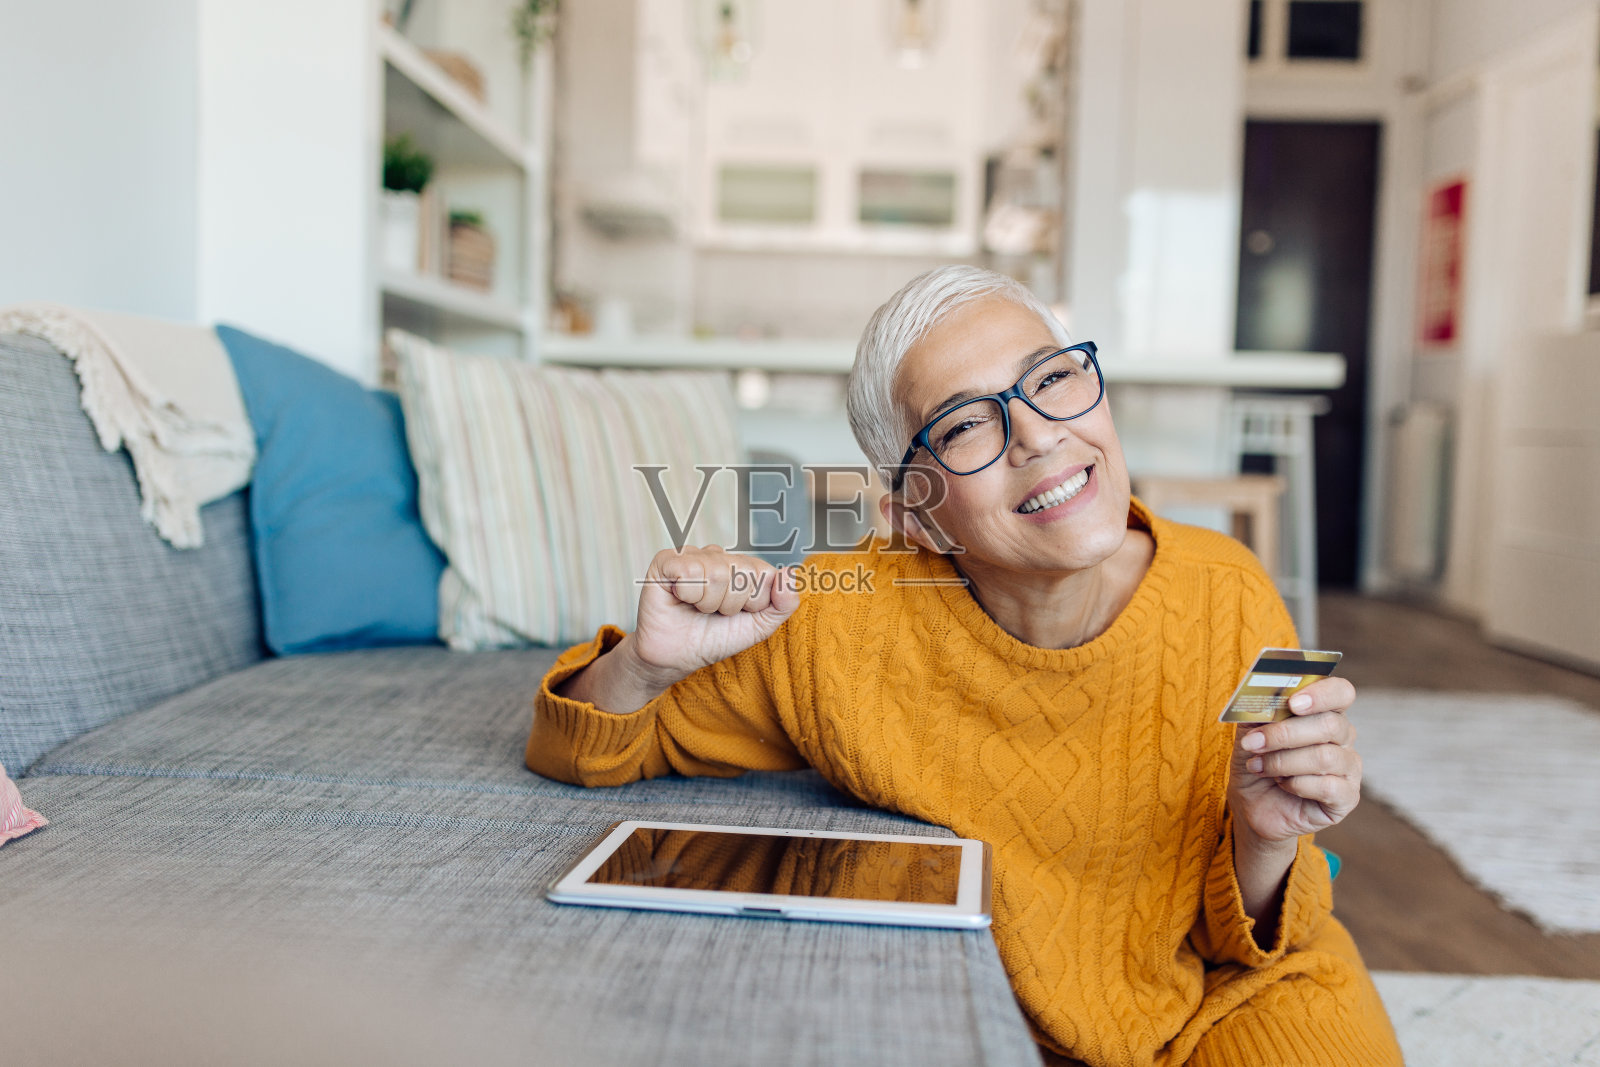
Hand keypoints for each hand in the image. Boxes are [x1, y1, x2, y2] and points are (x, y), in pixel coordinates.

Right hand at [622, 545, 800, 690]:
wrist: (678, 658)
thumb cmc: (715, 638)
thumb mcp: (759, 627)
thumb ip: (783, 603)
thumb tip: (791, 574)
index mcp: (743, 566)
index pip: (765, 573)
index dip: (753, 602)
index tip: (736, 614)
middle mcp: (719, 555)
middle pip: (742, 572)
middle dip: (731, 604)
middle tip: (714, 613)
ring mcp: (692, 554)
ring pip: (717, 573)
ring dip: (708, 602)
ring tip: (697, 608)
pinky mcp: (666, 560)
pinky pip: (689, 571)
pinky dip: (688, 594)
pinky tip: (680, 598)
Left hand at [1227, 677, 1362, 846]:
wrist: (1251, 803)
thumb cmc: (1256, 761)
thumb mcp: (1250, 731)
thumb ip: (1259, 709)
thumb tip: (1262, 693)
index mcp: (1324, 712)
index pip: (1341, 692)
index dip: (1322, 694)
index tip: (1293, 703)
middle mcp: (1343, 738)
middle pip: (1330, 724)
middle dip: (1285, 734)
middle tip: (1253, 743)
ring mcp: (1349, 768)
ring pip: (1325, 757)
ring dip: (1283, 762)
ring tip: (1258, 767)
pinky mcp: (1347, 797)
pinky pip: (1328, 786)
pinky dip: (1296, 784)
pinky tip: (1282, 784)